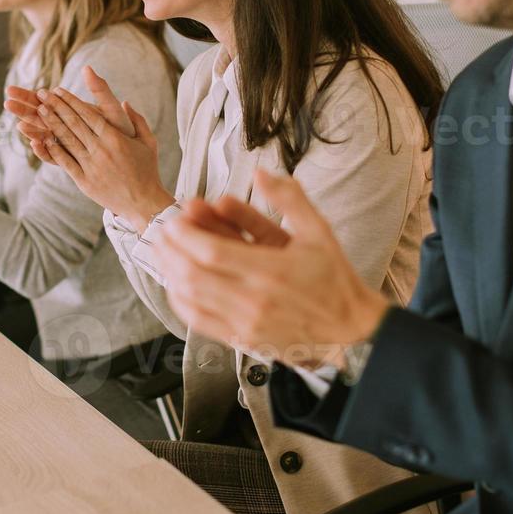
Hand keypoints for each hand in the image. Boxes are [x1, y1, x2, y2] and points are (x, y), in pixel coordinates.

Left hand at [18, 67, 171, 226]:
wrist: (144, 203)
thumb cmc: (147, 171)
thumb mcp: (148, 142)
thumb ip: (138, 120)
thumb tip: (125, 102)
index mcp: (116, 138)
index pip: (88, 114)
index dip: (71, 101)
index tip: (58, 90)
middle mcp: (102, 150)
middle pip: (74, 123)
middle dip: (56, 106)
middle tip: (42, 94)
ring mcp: (92, 166)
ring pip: (67, 140)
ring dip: (51, 123)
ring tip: (38, 110)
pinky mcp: (85, 181)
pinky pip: (66, 162)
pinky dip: (53, 150)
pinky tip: (41, 139)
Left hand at [154, 169, 389, 368]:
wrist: (350, 325)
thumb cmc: (333, 275)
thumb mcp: (318, 230)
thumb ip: (288, 200)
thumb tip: (260, 173)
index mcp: (273, 271)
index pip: (213, 253)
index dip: (186, 235)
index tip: (175, 219)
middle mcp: (256, 300)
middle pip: (194, 275)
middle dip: (170, 250)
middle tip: (162, 231)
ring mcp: (247, 323)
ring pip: (191, 299)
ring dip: (170, 273)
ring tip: (163, 252)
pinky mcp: (243, 339)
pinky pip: (199, 321)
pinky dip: (180, 300)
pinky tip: (175, 282)